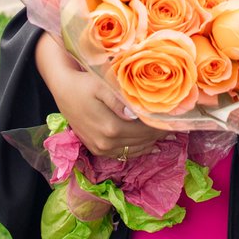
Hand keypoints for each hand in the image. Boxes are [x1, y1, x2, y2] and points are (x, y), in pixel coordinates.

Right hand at [35, 34, 165, 158]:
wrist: (63, 89)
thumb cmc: (84, 84)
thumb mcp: (102, 86)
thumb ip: (119, 101)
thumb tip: (135, 114)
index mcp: (110, 128)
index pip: (145, 131)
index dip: (161, 126)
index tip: (174, 120)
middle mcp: (106, 143)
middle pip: (142, 142)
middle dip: (159, 134)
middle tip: (175, 127)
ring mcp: (100, 148)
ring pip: (134, 150)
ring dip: (150, 143)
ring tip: (166, 134)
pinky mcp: (97, 149)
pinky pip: (123, 154)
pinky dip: (137, 150)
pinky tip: (149, 145)